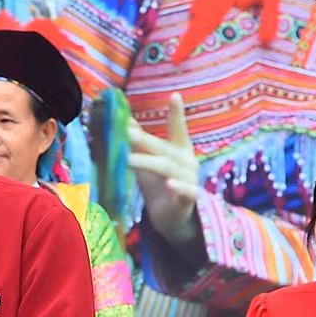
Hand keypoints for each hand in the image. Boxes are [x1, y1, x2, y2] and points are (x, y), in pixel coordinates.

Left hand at [127, 93, 201, 244]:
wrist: (173, 221)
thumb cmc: (159, 187)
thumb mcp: (148, 162)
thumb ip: (140, 144)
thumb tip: (125, 121)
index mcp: (180, 151)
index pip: (178, 129)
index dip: (177, 114)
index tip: (174, 96)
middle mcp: (188, 163)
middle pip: (164, 149)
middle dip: (144, 140)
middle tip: (124, 132)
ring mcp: (191, 181)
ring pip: (169, 168)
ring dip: (148, 162)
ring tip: (127, 160)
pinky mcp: (190, 200)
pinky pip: (187, 192)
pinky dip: (179, 187)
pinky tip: (168, 184)